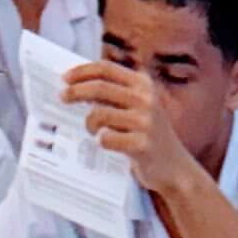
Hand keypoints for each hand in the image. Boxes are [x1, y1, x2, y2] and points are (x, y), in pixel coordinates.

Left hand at [67, 55, 190, 197]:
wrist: (175, 168)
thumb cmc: (148, 136)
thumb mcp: (138, 107)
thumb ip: (115, 94)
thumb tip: (79, 86)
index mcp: (143, 84)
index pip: (106, 69)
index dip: (82, 71)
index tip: (65, 78)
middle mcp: (146, 99)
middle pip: (100, 88)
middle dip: (76, 92)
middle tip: (62, 98)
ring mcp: (145, 122)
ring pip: (101, 114)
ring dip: (89, 123)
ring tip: (92, 130)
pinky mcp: (142, 145)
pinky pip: (108, 139)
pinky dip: (101, 141)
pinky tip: (106, 143)